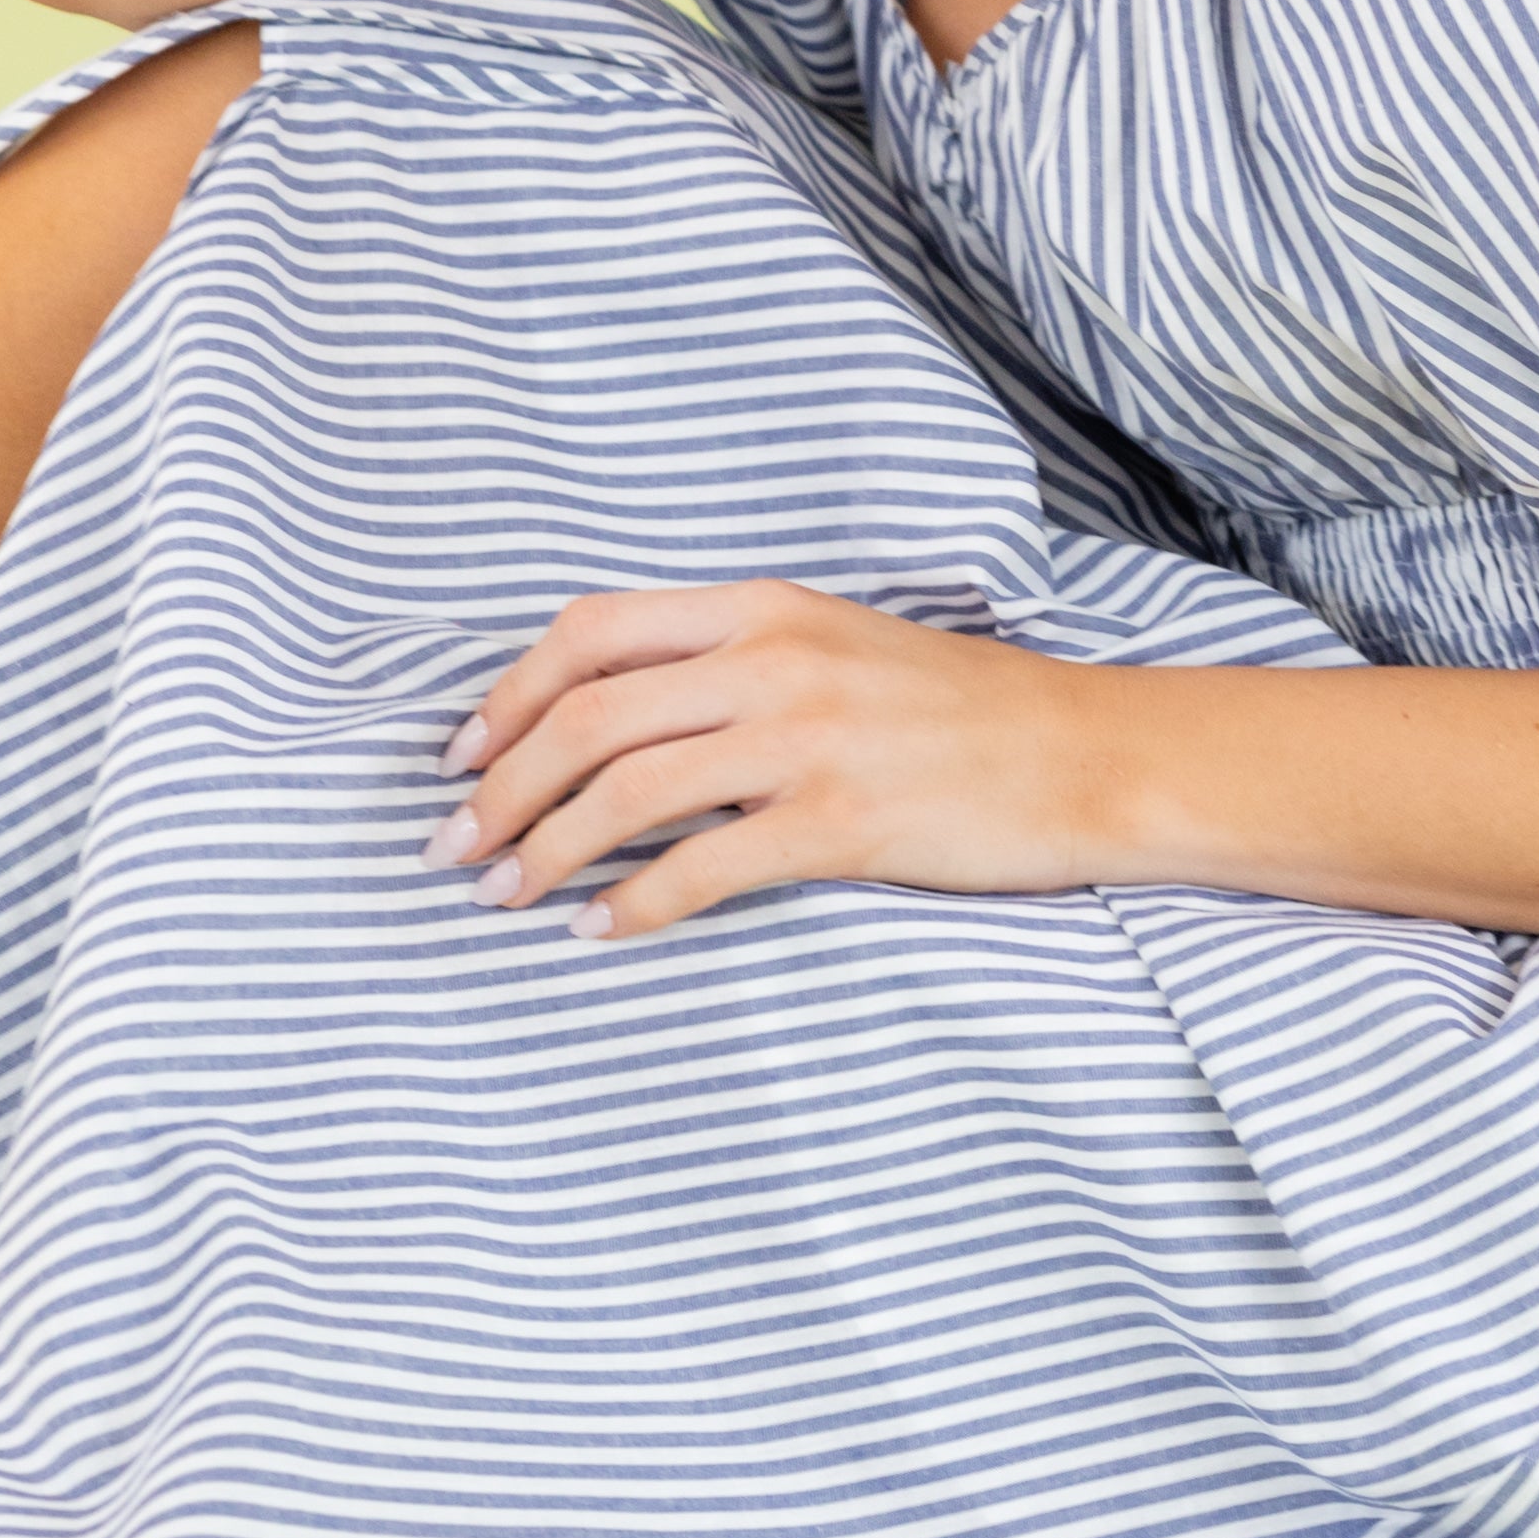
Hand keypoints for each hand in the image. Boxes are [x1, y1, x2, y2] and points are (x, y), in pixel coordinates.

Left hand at [414, 581, 1144, 944]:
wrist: (1088, 754)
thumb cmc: (958, 709)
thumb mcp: (834, 645)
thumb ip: (728, 661)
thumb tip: (606, 718)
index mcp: (760, 604)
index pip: (588, 631)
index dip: (503, 696)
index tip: (456, 757)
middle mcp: (773, 657)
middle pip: (586, 716)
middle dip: (497, 788)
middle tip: (450, 849)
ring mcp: (808, 738)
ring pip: (626, 792)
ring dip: (543, 851)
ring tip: (503, 897)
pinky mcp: (843, 821)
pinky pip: (703, 869)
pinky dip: (632, 907)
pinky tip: (597, 934)